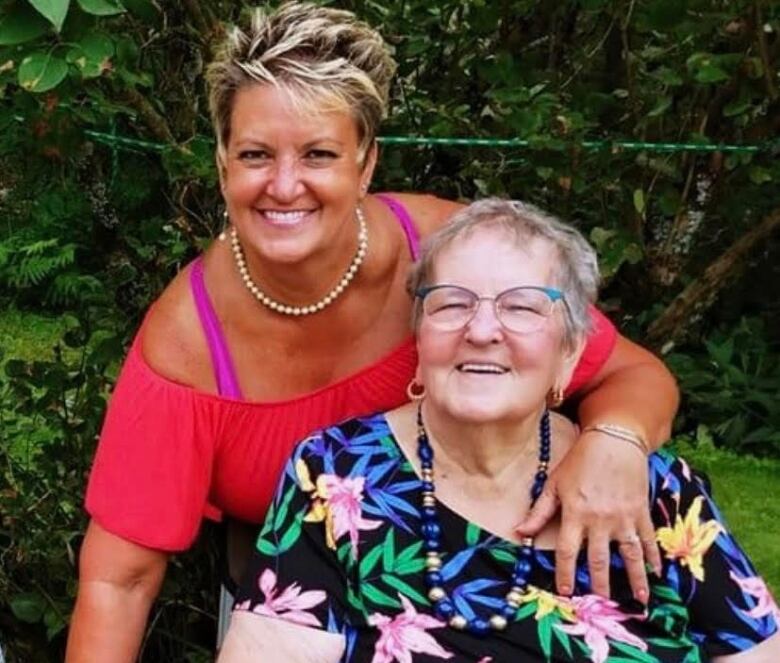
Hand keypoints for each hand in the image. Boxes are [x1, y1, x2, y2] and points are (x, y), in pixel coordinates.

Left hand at [515, 430, 661, 602]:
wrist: (613, 440)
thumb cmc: (579, 461)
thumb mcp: (554, 483)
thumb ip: (539, 511)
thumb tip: (520, 532)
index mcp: (575, 513)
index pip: (567, 551)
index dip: (564, 573)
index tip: (565, 591)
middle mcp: (599, 519)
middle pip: (598, 559)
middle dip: (599, 584)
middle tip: (601, 603)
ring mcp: (623, 516)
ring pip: (629, 554)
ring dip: (635, 578)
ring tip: (640, 600)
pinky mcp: (640, 511)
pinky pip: (647, 539)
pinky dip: (653, 556)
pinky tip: (657, 572)